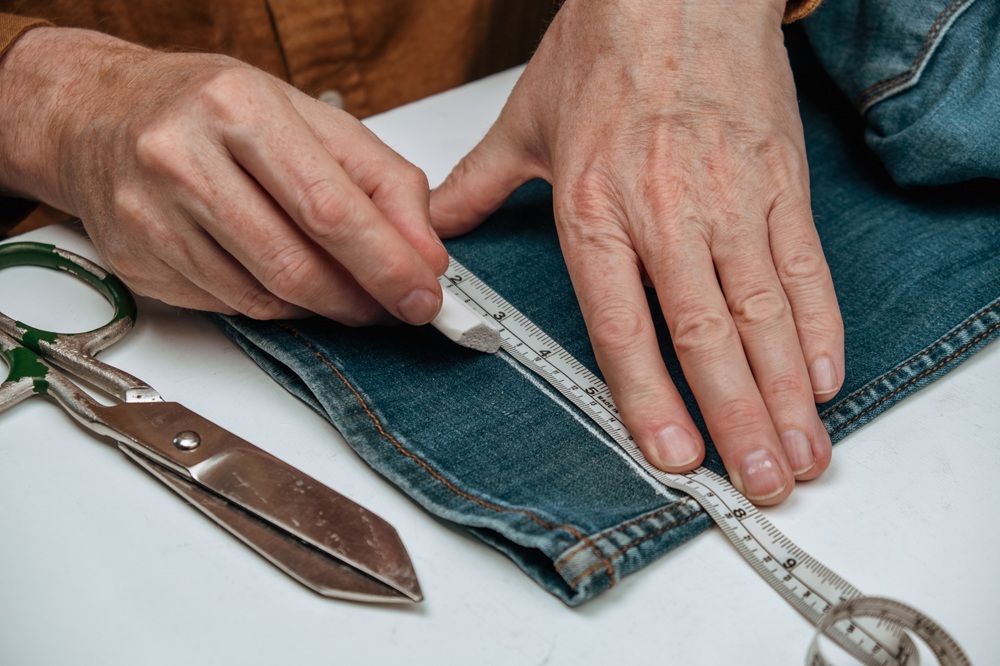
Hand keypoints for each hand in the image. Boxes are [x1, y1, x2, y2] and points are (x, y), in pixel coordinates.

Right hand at [0, 27, 446, 323]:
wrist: (99, 113)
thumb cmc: (212, 110)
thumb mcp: (310, 119)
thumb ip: (380, 181)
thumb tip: (427, 252)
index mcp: (240, 108)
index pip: (330, 208)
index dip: (387, 264)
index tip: (424, 294)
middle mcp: (185, 158)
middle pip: (296, 265)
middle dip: (361, 299)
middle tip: (396, 307)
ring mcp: (152, 215)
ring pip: (264, 299)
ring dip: (322, 308)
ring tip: (347, 292)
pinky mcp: (139, 261)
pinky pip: (230, 307)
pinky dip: (275, 307)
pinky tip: (287, 283)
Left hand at [431, 0, 843, 503]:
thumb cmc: (606, 50)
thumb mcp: (528, 122)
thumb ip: (478, 186)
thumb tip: (435, 224)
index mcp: (596, 209)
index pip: (622, 324)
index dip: (649, 396)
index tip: (672, 454)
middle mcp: (666, 212)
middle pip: (704, 332)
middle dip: (735, 416)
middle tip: (755, 482)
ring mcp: (730, 198)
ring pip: (763, 310)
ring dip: (785, 390)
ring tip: (799, 452)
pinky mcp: (778, 180)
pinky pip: (803, 265)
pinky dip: (819, 325)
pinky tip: (825, 376)